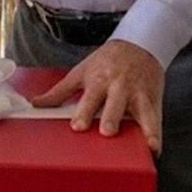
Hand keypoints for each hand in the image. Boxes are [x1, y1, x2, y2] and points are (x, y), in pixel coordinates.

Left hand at [32, 39, 164, 152]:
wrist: (139, 43)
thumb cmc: (106, 61)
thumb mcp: (81, 71)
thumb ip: (59, 91)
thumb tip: (35, 103)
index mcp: (99, 81)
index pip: (90, 98)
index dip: (83, 112)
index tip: (77, 126)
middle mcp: (119, 87)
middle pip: (115, 105)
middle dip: (112, 118)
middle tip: (107, 132)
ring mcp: (137, 94)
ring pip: (141, 112)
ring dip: (143, 128)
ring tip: (146, 143)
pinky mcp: (152, 100)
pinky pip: (155, 118)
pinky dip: (156, 133)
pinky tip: (155, 148)